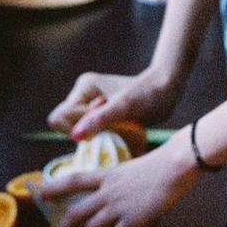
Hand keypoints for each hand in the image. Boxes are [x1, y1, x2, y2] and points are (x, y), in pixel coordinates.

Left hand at [37, 130, 200, 226]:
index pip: (75, 180)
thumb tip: (121, 185)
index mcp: (109, 175)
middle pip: (77, 211)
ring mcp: (118, 206)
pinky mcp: (132, 220)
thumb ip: (123, 178)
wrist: (175, 165)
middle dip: (64, 226)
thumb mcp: (134, 166)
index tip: (42, 193)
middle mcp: (108, 191)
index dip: (56, 187)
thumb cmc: (161, 162)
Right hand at [47, 69, 180, 139]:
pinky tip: (122, 132)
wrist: (167, 90)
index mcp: (83, 88)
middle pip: (67, 127)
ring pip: (80, 133)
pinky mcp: (101, 116)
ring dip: (98, 136)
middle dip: (89, 132)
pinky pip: (91, 134)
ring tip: (120, 126)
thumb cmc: (147, 94)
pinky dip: (104, 138)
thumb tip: (75, 137)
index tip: (102, 124)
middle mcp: (83, 96)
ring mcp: (91, 106)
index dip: (76, 127)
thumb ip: (99, 120)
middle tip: (115, 124)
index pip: (59, 118)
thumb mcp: (124, 107)